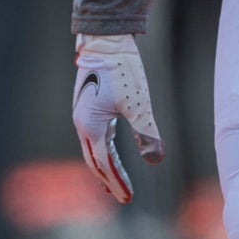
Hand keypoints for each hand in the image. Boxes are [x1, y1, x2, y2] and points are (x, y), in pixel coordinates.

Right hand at [71, 32, 163, 204]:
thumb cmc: (122, 71)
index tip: (128, 198)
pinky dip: (103, 149)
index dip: (117, 182)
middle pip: (94, 160)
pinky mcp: (87, 106)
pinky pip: (93, 135)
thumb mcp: (139, 104)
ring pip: (92, 148)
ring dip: (103, 166)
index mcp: (91, 127)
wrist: (104, 41)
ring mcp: (82, 115)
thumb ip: (147, 133)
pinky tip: (111, 153)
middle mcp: (81, 124)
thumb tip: (156, 159)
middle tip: (123, 197)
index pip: (104, 163)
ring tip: (114, 182)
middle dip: (108, 179)